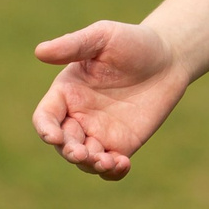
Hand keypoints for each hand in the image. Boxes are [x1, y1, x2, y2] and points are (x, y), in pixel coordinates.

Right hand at [31, 20, 191, 179]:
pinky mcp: (122, 144)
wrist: (169, 58)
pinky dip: (111, 172)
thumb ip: (73, 45)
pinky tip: (121, 164)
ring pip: (84, 159)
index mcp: (66, 92)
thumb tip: (39, 51)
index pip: (46, 117)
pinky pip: (110, 166)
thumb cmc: (132, 42)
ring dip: (90, 164)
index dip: (45, 128)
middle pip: (63, 143)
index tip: (54, 136)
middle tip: (82, 153)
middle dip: (69, 151)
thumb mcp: (103, 36)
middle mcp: (78, 116)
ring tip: (106, 161)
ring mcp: (99, 133)